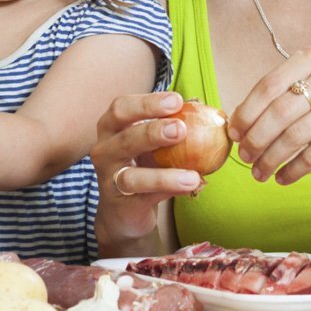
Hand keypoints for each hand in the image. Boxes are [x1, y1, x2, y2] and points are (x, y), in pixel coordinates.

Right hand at [90, 91, 205, 249]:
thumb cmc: (141, 166)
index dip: (147, 102)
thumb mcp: (150, 145)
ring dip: (163, 175)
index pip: (121, 108)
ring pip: (132, 176)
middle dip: (152, 132)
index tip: (177, 100)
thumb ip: (170, 127)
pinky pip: (146, 198)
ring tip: (192, 176)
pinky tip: (191, 186)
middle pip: (124, 138)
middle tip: (181, 128)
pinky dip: (169, 192)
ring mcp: (110, 180)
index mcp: (110, 129)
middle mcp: (105, 152)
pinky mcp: (122, 205)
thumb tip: (205, 109)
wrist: (124, 211)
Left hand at [228, 46, 310, 183]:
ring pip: (295, 135)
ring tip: (259, 172)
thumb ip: (278, 99)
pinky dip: (293, 170)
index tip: (234, 133)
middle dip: (256, 138)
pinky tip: (283, 177)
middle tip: (245, 156)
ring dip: (271, 158)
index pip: (269, 85)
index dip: (247, 112)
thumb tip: (236, 125)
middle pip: (280, 111)